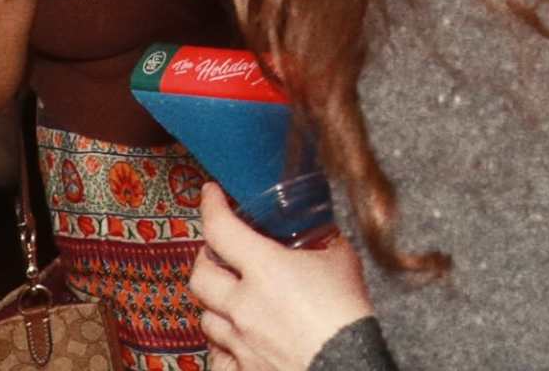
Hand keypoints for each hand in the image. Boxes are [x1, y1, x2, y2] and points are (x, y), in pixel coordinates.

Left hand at [192, 185, 375, 370]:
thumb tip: (325, 227)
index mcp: (265, 269)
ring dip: (213, 302)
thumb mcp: (343, 261)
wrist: (348, 363)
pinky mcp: (243, 367)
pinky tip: (233, 339)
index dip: (211, 206)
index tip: (210, 194)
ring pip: (205, 317)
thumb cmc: (348, 314)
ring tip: (228, 295)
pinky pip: (217, 356)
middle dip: (205, 258)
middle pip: (200, 275)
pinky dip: (222, 346)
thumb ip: (326, 241)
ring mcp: (239, 339)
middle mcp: (243, 304)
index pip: (221, 229)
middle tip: (217, 250)